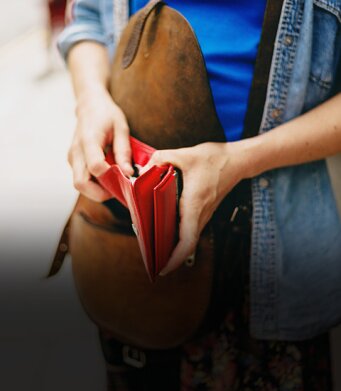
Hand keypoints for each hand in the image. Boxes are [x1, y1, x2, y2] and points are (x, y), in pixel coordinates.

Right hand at [68, 87, 133, 200]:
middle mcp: (76, 151)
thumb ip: (124, 151)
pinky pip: (82, 179)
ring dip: (98, 190)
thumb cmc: (106, 114)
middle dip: (101, 193)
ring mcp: (72, 158)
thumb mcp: (121, 128)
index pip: (95, 167)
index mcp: (89, 140)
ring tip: (116, 183)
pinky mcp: (73, 162)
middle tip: (120, 189)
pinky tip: (109, 177)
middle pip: (81, 183)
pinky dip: (95, 184)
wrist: (89, 104)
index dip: (111, 177)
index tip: (127, 177)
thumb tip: (129, 174)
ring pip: (80, 185)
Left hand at [142, 142, 247, 274]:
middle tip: (152, 264)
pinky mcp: (204, 211)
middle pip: (187, 244)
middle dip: (170, 258)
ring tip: (154, 252)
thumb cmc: (215, 159)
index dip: (175, 258)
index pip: (187, 239)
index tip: (163, 268)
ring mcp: (204, 214)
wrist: (237, 161)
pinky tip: (165, 234)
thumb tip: (143, 171)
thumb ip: (160, 159)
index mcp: (195, 203)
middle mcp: (201, 213)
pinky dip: (178, 237)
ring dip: (174, 249)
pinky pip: (191, 229)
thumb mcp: (184, 154)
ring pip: (189, 238)